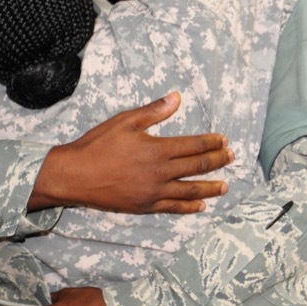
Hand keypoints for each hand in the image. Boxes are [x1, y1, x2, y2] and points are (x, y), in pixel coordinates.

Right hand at [30, 92, 233, 213]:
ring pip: (189, 190)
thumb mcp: (125, 121)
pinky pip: (173, 208)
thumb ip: (154, 111)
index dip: (211, 143)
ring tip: (225, 186)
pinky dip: (189, 207)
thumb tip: (177, 97)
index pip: (193, 145)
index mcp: (157, 149)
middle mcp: (159, 172)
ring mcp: (153, 192)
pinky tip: (201, 205)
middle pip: (196, 166)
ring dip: (210, 187)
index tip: (224, 140)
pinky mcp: (145, 206)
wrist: (74, 175)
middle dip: (217, 161)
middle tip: (232, 157)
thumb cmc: (97, 145)